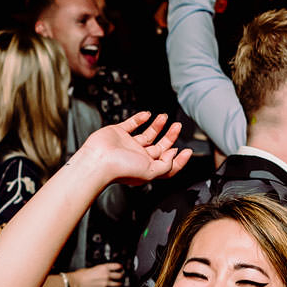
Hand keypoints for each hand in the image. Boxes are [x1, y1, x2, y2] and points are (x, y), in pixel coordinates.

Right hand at [70, 263, 125, 286]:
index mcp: (103, 267)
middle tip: (122, 276)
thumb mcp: (92, 268)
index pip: (117, 266)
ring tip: (121, 283)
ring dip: (120, 284)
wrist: (76, 282)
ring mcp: (105, 283)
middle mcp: (106, 275)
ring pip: (118, 284)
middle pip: (120, 275)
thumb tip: (103, 271)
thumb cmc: (81, 275)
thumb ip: (100, 269)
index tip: (121, 268)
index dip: (121, 267)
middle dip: (122, 276)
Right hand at [74, 113, 191, 186]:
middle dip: (170, 136)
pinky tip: (147, 115)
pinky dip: (140, 118)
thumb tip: (173, 154)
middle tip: (177, 126)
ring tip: (164, 117)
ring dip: (157, 125)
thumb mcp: (151, 171)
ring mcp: (128, 144)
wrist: (99, 161)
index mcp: (147, 168)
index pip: (167, 164)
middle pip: (159, 147)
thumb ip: (166, 165)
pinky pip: (131, 124)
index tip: (188, 150)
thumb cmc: (121, 169)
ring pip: (147, 134)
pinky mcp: (118, 133)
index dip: (178, 159)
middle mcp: (138, 157)